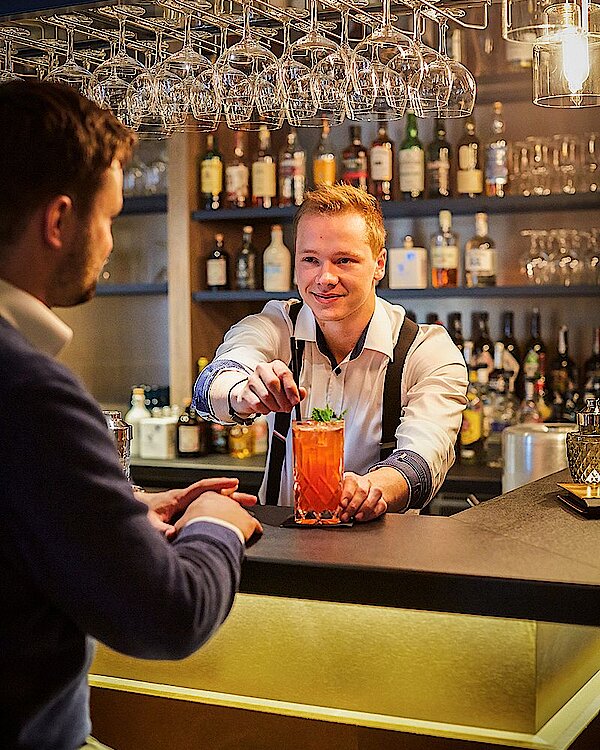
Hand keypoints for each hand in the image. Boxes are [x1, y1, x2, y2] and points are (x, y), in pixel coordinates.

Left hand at [135, 477, 256, 538]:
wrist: (128, 512)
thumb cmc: (138, 515)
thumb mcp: (148, 523)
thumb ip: (160, 529)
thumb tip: (173, 534)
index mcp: (178, 498)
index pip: (202, 487)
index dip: (219, 484)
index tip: (234, 482)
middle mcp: (184, 499)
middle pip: (213, 494)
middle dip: (233, 495)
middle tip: (251, 500)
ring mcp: (186, 505)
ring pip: (212, 501)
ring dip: (229, 503)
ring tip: (247, 507)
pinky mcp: (185, 513)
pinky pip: (206, 508)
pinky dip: (219, 509)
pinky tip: (228, 517)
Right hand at [231, 360, 306, 416]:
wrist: (250, 396)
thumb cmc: (270, 390)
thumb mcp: (285, 389)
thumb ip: (295, 391)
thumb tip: (302, 393)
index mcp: (274, 366)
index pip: (284, 373)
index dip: (291, 388)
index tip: (295, 400)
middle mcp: (262, 369)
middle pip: (274, 383)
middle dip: (283, 399)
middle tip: (287, 407)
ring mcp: (251, 380)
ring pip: (266, 395)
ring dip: (275, 406)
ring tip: (277, 408)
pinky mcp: (245, 392)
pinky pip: (258, 404)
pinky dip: (265, 410)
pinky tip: (266, 408)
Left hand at [338, 472, 387, 522]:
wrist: (368, 490)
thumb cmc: (349, 493)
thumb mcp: (339, 492)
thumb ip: (335, 498)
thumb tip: (329, 507)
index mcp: (352, 478)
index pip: (350, 483)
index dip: (346, 494)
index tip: (342, 504)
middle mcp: (365, 482)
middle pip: (361, 492)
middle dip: (353, 506)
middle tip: (345, 516)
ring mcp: (375, 491)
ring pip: (373, 497)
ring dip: (364, 510)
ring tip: (356, 518)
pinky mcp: (382, 501)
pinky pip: (380, 506)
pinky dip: (371, 514)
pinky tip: (363, 518)